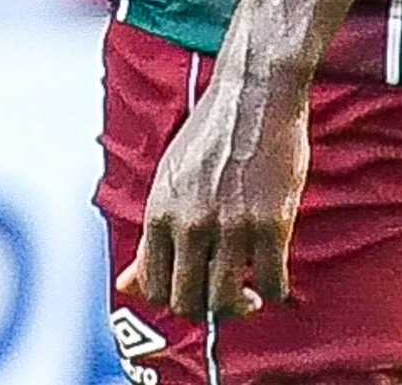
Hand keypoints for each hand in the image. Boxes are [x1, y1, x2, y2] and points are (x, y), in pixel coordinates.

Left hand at [117, 60, 309, 322]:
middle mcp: (189, 223)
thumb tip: (127, 285)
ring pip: (226, 301)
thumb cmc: (211, 134)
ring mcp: (230, 226)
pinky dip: (274, 289)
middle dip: (206, 310)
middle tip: (226, 296)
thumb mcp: (169, 179)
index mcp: (160, 211)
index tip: (194, 291)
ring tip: (251, 291)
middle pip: (187, 303)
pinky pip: (272, 283)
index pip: (153, 287)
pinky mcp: (271, 224)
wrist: (254, 91)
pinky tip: (274, 272)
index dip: (173, 300)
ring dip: (241, 306)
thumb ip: (152, 238)